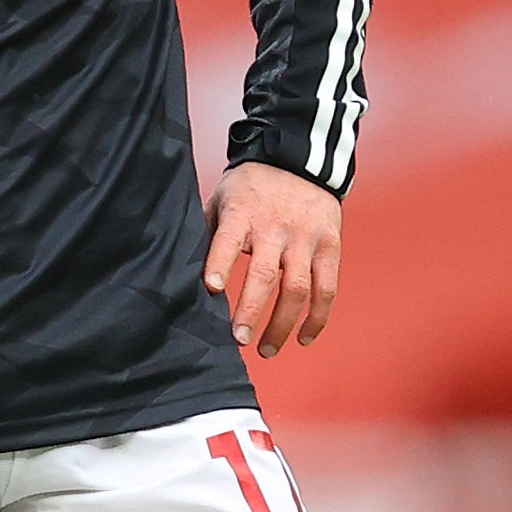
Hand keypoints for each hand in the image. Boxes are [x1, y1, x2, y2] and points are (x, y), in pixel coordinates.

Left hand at [202, 161, 341, 358]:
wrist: (298, 162)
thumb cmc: (249, 189)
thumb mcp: (221, 200)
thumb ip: (208, 233)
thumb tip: (181, 273)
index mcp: (243, 214)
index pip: (229, 240)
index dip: (219, 263)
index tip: (210, 289)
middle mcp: (277, 227)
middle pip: (266, 275)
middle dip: (250, 310)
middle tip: (237, 338)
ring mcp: (306, 239)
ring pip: (298, 288)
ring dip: (282, 324)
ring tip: (266, 349)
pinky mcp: (330, 247)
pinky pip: (326, 289)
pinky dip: (317, 318)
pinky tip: (303, 338)